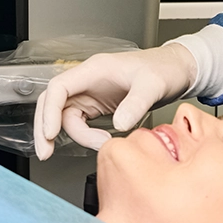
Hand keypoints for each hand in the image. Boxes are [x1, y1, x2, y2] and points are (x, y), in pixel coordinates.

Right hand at [33, 43, 196, 160]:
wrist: (177, 70)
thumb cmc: (164, 69)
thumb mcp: (153, 85)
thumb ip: (136, 104)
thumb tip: (119, 125)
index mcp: (95, 69)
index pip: (59, 87)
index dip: (49, 111)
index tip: (50, 133)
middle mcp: (88, 79)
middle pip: (52, 103)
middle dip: (45, 127)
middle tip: (46, 153)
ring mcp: (91, 92)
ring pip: (64, 115)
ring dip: (70, 135)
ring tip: (97, 145)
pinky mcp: (97, 104)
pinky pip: (78, 121)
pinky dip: (82, 134)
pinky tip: (98, 141)